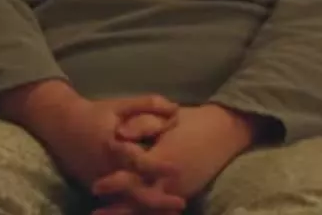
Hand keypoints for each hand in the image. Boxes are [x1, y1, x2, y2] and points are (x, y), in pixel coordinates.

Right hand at [0, 81, 185, 211]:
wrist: (61, 125)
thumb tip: (176, 109)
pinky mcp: (93, 188)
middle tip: (181, 203)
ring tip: (172, 212)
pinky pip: (116, 202)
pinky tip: (152, 211)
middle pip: (134, 190)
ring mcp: (98, 181)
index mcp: (113, 146)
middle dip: (158, 201)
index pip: (138, 161)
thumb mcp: (120, 105)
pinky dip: (134, 207)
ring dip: (149, 208)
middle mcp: (106, 168)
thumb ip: (148, 105)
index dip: (157, 166)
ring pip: (126, 201)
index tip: (177, 169)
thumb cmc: (95, 113)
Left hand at [93, 104, 258, 208]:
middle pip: (140, 199)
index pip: (135, 175)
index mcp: (164, 159)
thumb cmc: (192, 121)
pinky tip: (135, 213)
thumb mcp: (166, 117)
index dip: (115, 182)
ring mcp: (180, 190)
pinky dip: (149, 213)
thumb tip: (118, 134)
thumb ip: (140, 124)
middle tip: (96, 212)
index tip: (96, 186)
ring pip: (151, 208)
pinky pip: (163, 209)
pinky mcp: (186, 193)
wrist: (225, 131)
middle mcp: (172, 180)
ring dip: (130, 213)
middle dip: (118, 208)